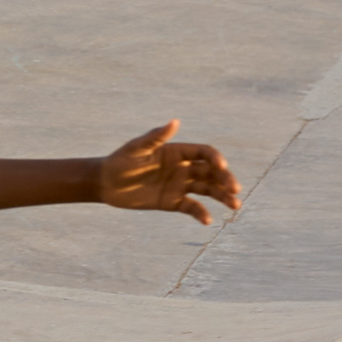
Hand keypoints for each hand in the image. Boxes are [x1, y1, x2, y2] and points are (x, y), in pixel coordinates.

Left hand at [94, 120, 240, 221]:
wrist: (106, 184)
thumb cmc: (120, 161)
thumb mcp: (136, 148)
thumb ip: (155, 137)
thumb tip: (175, 122)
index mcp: (177, 152)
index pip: (204, 153)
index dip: (215, 159)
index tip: (222, 166)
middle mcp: (183, 168)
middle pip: (211, 173)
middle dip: (225, 179)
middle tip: (236, 189)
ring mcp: (179, 185)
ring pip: (207, 190)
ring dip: (222, 196)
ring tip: (235, 205)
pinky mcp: (172, 202)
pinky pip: (192, 207)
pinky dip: (201, 213)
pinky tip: (208, 220)